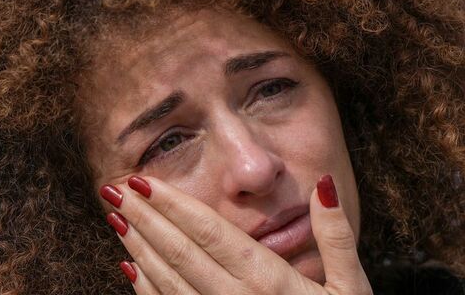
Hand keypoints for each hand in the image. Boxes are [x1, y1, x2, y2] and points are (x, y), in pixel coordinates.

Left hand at [99, 174, 370, 294]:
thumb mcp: (352, 287)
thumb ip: (337, 235)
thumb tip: (324, 185)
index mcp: (269, 281)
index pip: (210, 232)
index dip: (173, 205)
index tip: (142, 181)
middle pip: (179, 253)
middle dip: (144, 218)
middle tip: (111, 189)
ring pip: (167, 283)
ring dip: (139, 248)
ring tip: (117, 218)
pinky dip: (146, 289)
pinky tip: (131, 267)